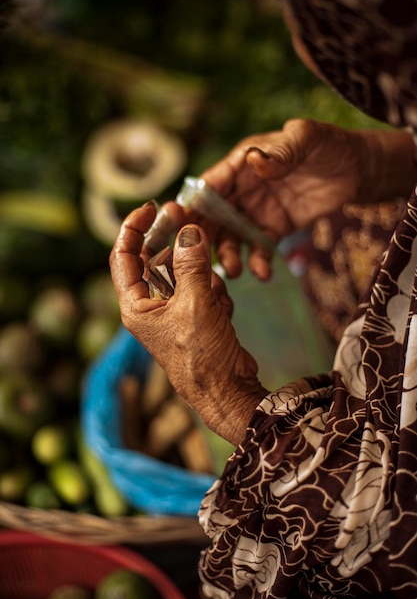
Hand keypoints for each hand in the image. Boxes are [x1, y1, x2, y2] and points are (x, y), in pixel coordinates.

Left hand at [110, 202, 267, 445]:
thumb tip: (188, 231)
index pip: (124, 256)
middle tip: (193, 225)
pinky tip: (223, 314)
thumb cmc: (201, 355)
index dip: (134, 228)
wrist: (227, 390)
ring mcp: (175, 312)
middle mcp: (151, 307)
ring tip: (215, 300)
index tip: (153, 208)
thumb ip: (191, 264)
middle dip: (178, 247)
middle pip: (158, 261)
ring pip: (187, 273)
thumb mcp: (195, 303)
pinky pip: (205, 289)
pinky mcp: (197, 317)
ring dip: (204, 277)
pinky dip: (216, 294)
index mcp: (136, 305)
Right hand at [158, 120, 415, 279]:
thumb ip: (282, 151)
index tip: (177, 224)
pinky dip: (257, 262)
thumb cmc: (328, 145)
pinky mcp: (273, 230)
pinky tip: (263, 273)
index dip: (191, 204)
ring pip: (231, 237)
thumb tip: (256, 162)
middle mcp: (242, 190)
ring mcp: (256, 212)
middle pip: (212, 216)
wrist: (357, 171)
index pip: (210, 184)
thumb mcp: (306, 138)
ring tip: (235, 271)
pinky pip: (258, 249)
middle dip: (202, 238)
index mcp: (241, 164)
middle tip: (195, 259)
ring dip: (228, 255)